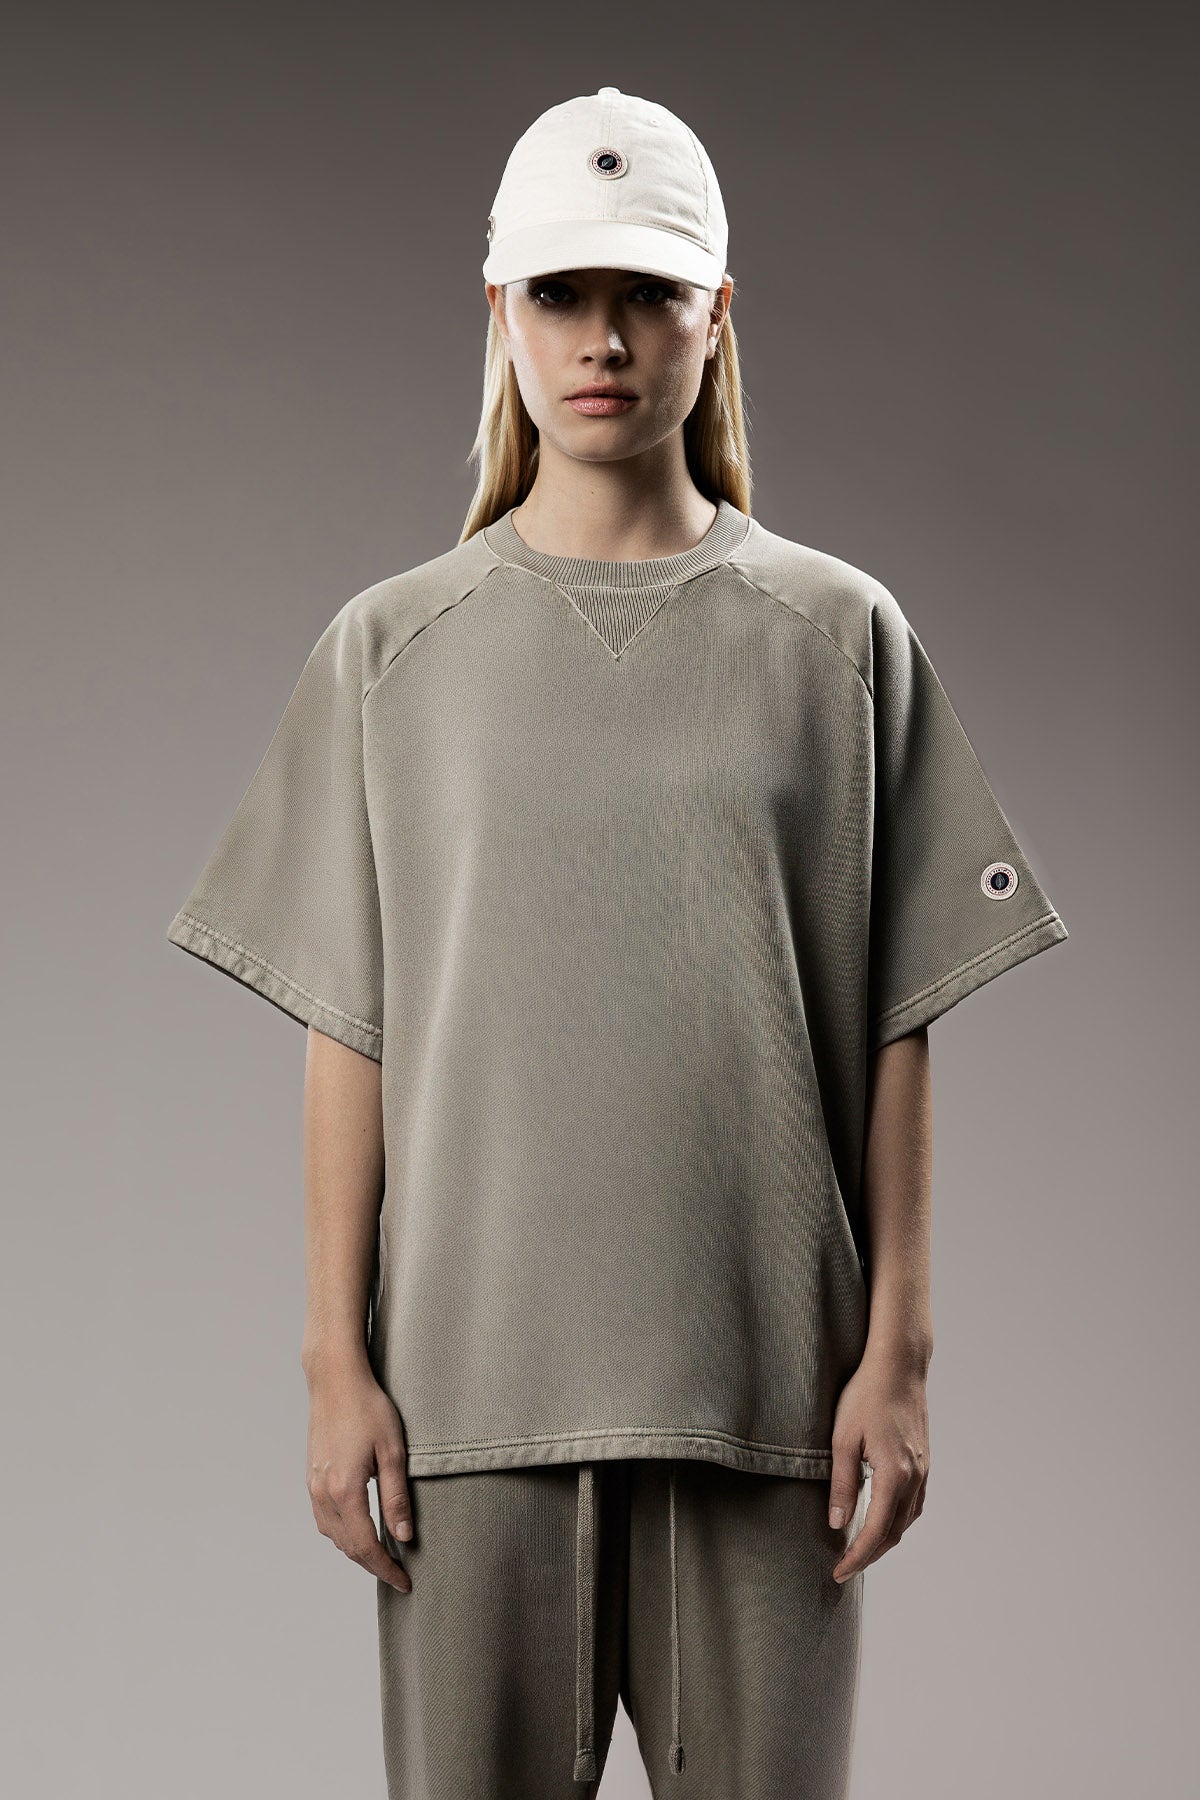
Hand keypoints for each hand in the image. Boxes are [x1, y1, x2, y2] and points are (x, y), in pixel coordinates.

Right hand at [305, 1356, 413, 1593]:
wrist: (335, 1380)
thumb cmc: (368, 1408)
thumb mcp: (393, 1451)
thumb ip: (397, 1498)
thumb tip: (404, 1537)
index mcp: (345, 1490)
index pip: (366, 1546)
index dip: (386, 1569)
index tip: (405, 1582)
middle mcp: (324, 1493)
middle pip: (347, 1547)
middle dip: (373, 1565)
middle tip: (398, 1574)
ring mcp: (314, 1486)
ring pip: (333, 1536)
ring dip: (356, 1551)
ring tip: (382, 1556)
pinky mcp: (312, 1476)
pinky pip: (324, 1519)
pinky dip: (342, 1533)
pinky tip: (359, 1529)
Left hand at [827, 1344, 929, 1582]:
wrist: (899, 1366)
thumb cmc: (866, 1396)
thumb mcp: (843, 1439)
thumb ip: (842, 1484)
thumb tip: (837, 1524)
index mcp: (894, 1476)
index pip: (876, 1532)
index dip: (857, 1558)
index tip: (838, 1573)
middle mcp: (915, 1478)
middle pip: (895, 1533)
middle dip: (870, 1556)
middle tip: (844, 1568)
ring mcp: (923, 1470)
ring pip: (907, 1520)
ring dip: (884, 1540)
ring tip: (859, 1550)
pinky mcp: (924, 1460)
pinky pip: (914, 1503)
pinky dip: (898, 1521)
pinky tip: (882, 1519)